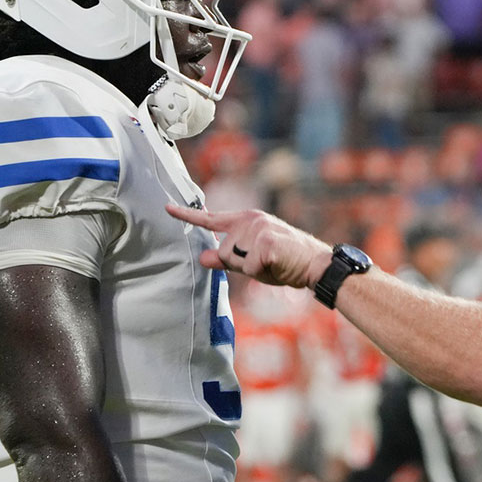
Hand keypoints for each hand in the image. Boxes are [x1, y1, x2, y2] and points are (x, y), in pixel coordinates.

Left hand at [165, 206, 332, 288]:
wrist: (314, 263)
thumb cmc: (284, 262)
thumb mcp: (251, 260)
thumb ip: (227, 257)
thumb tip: (203, 257)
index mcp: (246, 219)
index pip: (211, 219)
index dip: (187, 215)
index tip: (167, 208)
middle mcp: (250, 220)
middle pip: (223, 251)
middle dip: (239, 264)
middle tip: (265, 262)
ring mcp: (258, 229)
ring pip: (234, 260)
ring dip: (251, 268)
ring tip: (272, 263)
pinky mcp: (266, 243)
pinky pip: (250, 268)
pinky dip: (262, 273)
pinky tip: (277, 264)